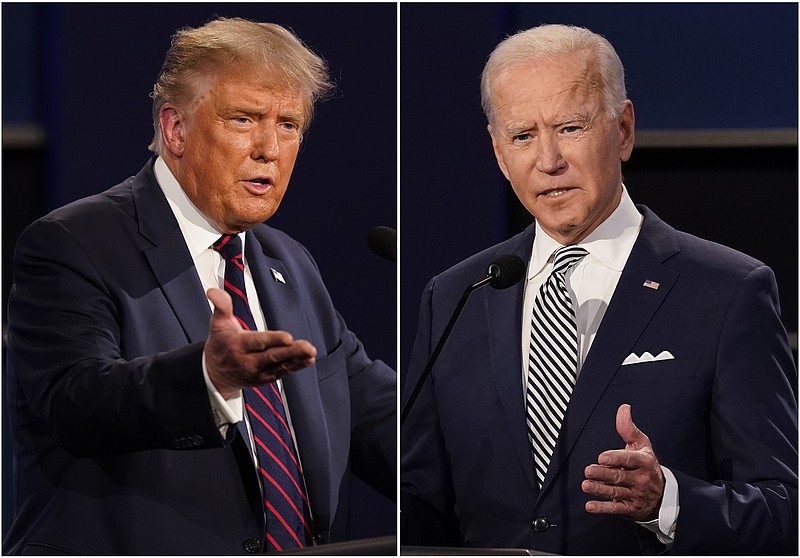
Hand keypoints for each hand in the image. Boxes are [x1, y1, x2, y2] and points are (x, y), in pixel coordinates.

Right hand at [204, 288, 316, 398]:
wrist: (214, 374)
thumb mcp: (217, 324)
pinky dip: (296, 366)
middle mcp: (249, 361)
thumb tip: (214, 291)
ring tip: (311, 352)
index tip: (288, 337)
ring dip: (298, 359)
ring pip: (280, 365)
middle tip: (307, 346)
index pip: (257, 342)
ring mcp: (258, 371)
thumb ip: (221, 306)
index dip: (273, 340)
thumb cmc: (220, 345)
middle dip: (291, 352)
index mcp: (238, 345)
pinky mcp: (266, 378)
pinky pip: (283, 372)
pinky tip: (308, 360)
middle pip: (273, 356)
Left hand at [582, 404, 664, 520]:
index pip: (629, 460)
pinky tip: (590, 506)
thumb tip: (623, 408)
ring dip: (600, 490)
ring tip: (586, 485)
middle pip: (619, 477)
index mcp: (643, 463)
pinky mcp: (629, 509)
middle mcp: (640, 480)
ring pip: (615, 493)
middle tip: (589, 470)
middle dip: (603, 474)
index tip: (602, 457)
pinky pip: (615, 509)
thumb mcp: (642, 445)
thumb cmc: (647, 465)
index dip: (616, 458)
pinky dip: (602, 508)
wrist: (664, 495)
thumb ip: (629, 428)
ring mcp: (635, 495)